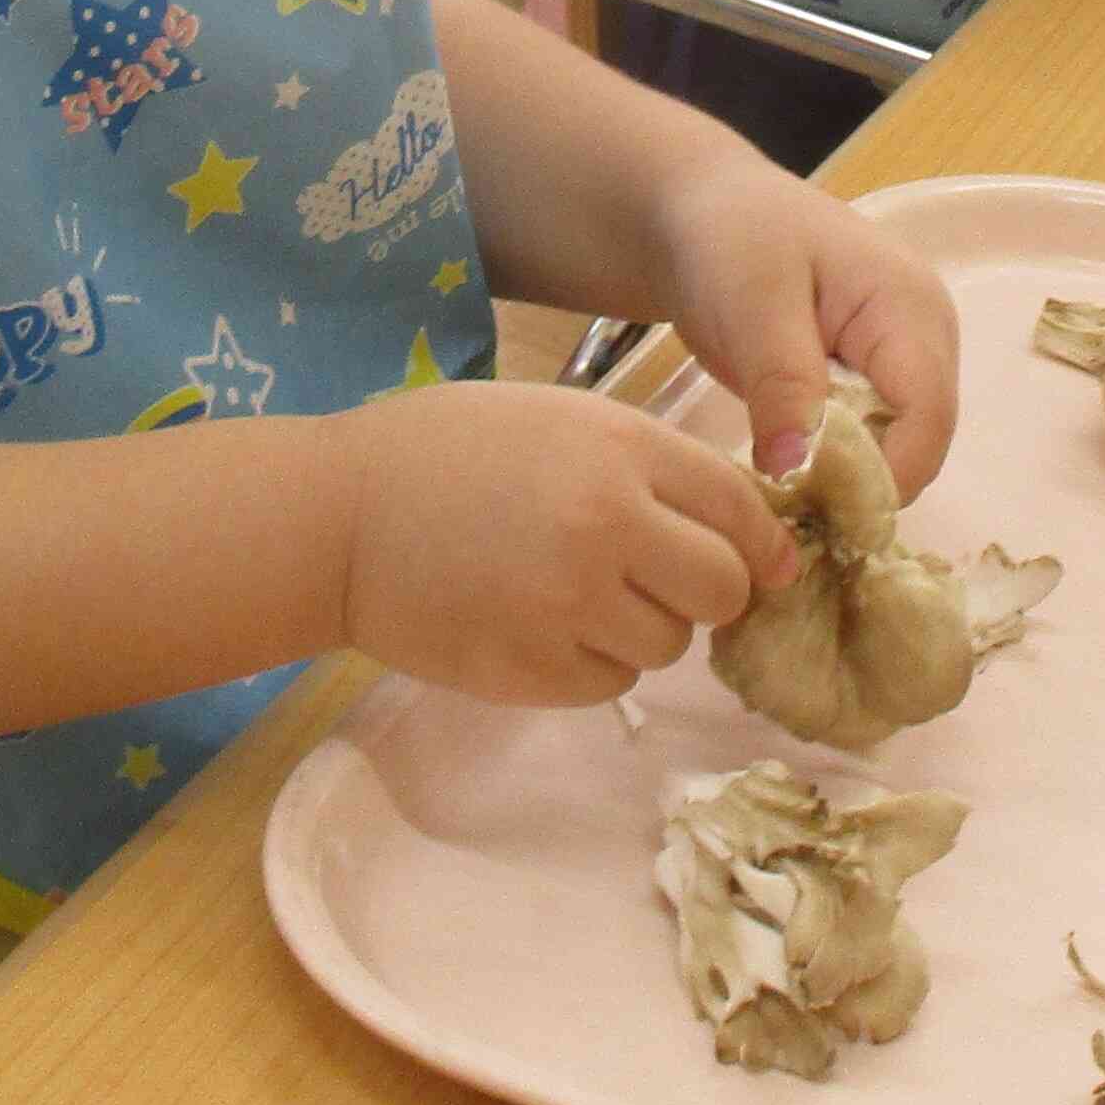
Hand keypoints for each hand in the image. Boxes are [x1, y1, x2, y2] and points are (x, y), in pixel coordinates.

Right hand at [337, 382, 797, 707]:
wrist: (338, 516)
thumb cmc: (452, 452)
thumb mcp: (566, 421)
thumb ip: (658, 469)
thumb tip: (759, 543)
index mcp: (622, 451)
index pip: (741, 510)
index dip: (762, 542)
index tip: (765, 561)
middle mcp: (607, 527)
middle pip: (723, 588)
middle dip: (709, 591)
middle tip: (662, 580)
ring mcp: (567, 604)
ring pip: (670, 644)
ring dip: (646, 628)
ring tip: (582, 593)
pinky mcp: (529, 670)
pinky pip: (611, 683)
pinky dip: (596, 663)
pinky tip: (546, 625)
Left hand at [649, 152, 960, 488]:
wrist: (700, 213)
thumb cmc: (730, 239)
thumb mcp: (752, 302)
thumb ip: (781, 383)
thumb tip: (797, 471)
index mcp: (911, 308)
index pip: (927, 416)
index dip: (884, 476)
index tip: (817, 514)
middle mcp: (924, 339)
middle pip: (921, 442)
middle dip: (865, 487)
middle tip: (790, 514)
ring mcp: (900, 361)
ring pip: (898, 450)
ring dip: (848, 482)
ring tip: (783, 494)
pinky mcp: (870, 380)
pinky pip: (870, 441)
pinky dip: (834, 466)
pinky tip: (787, 472)